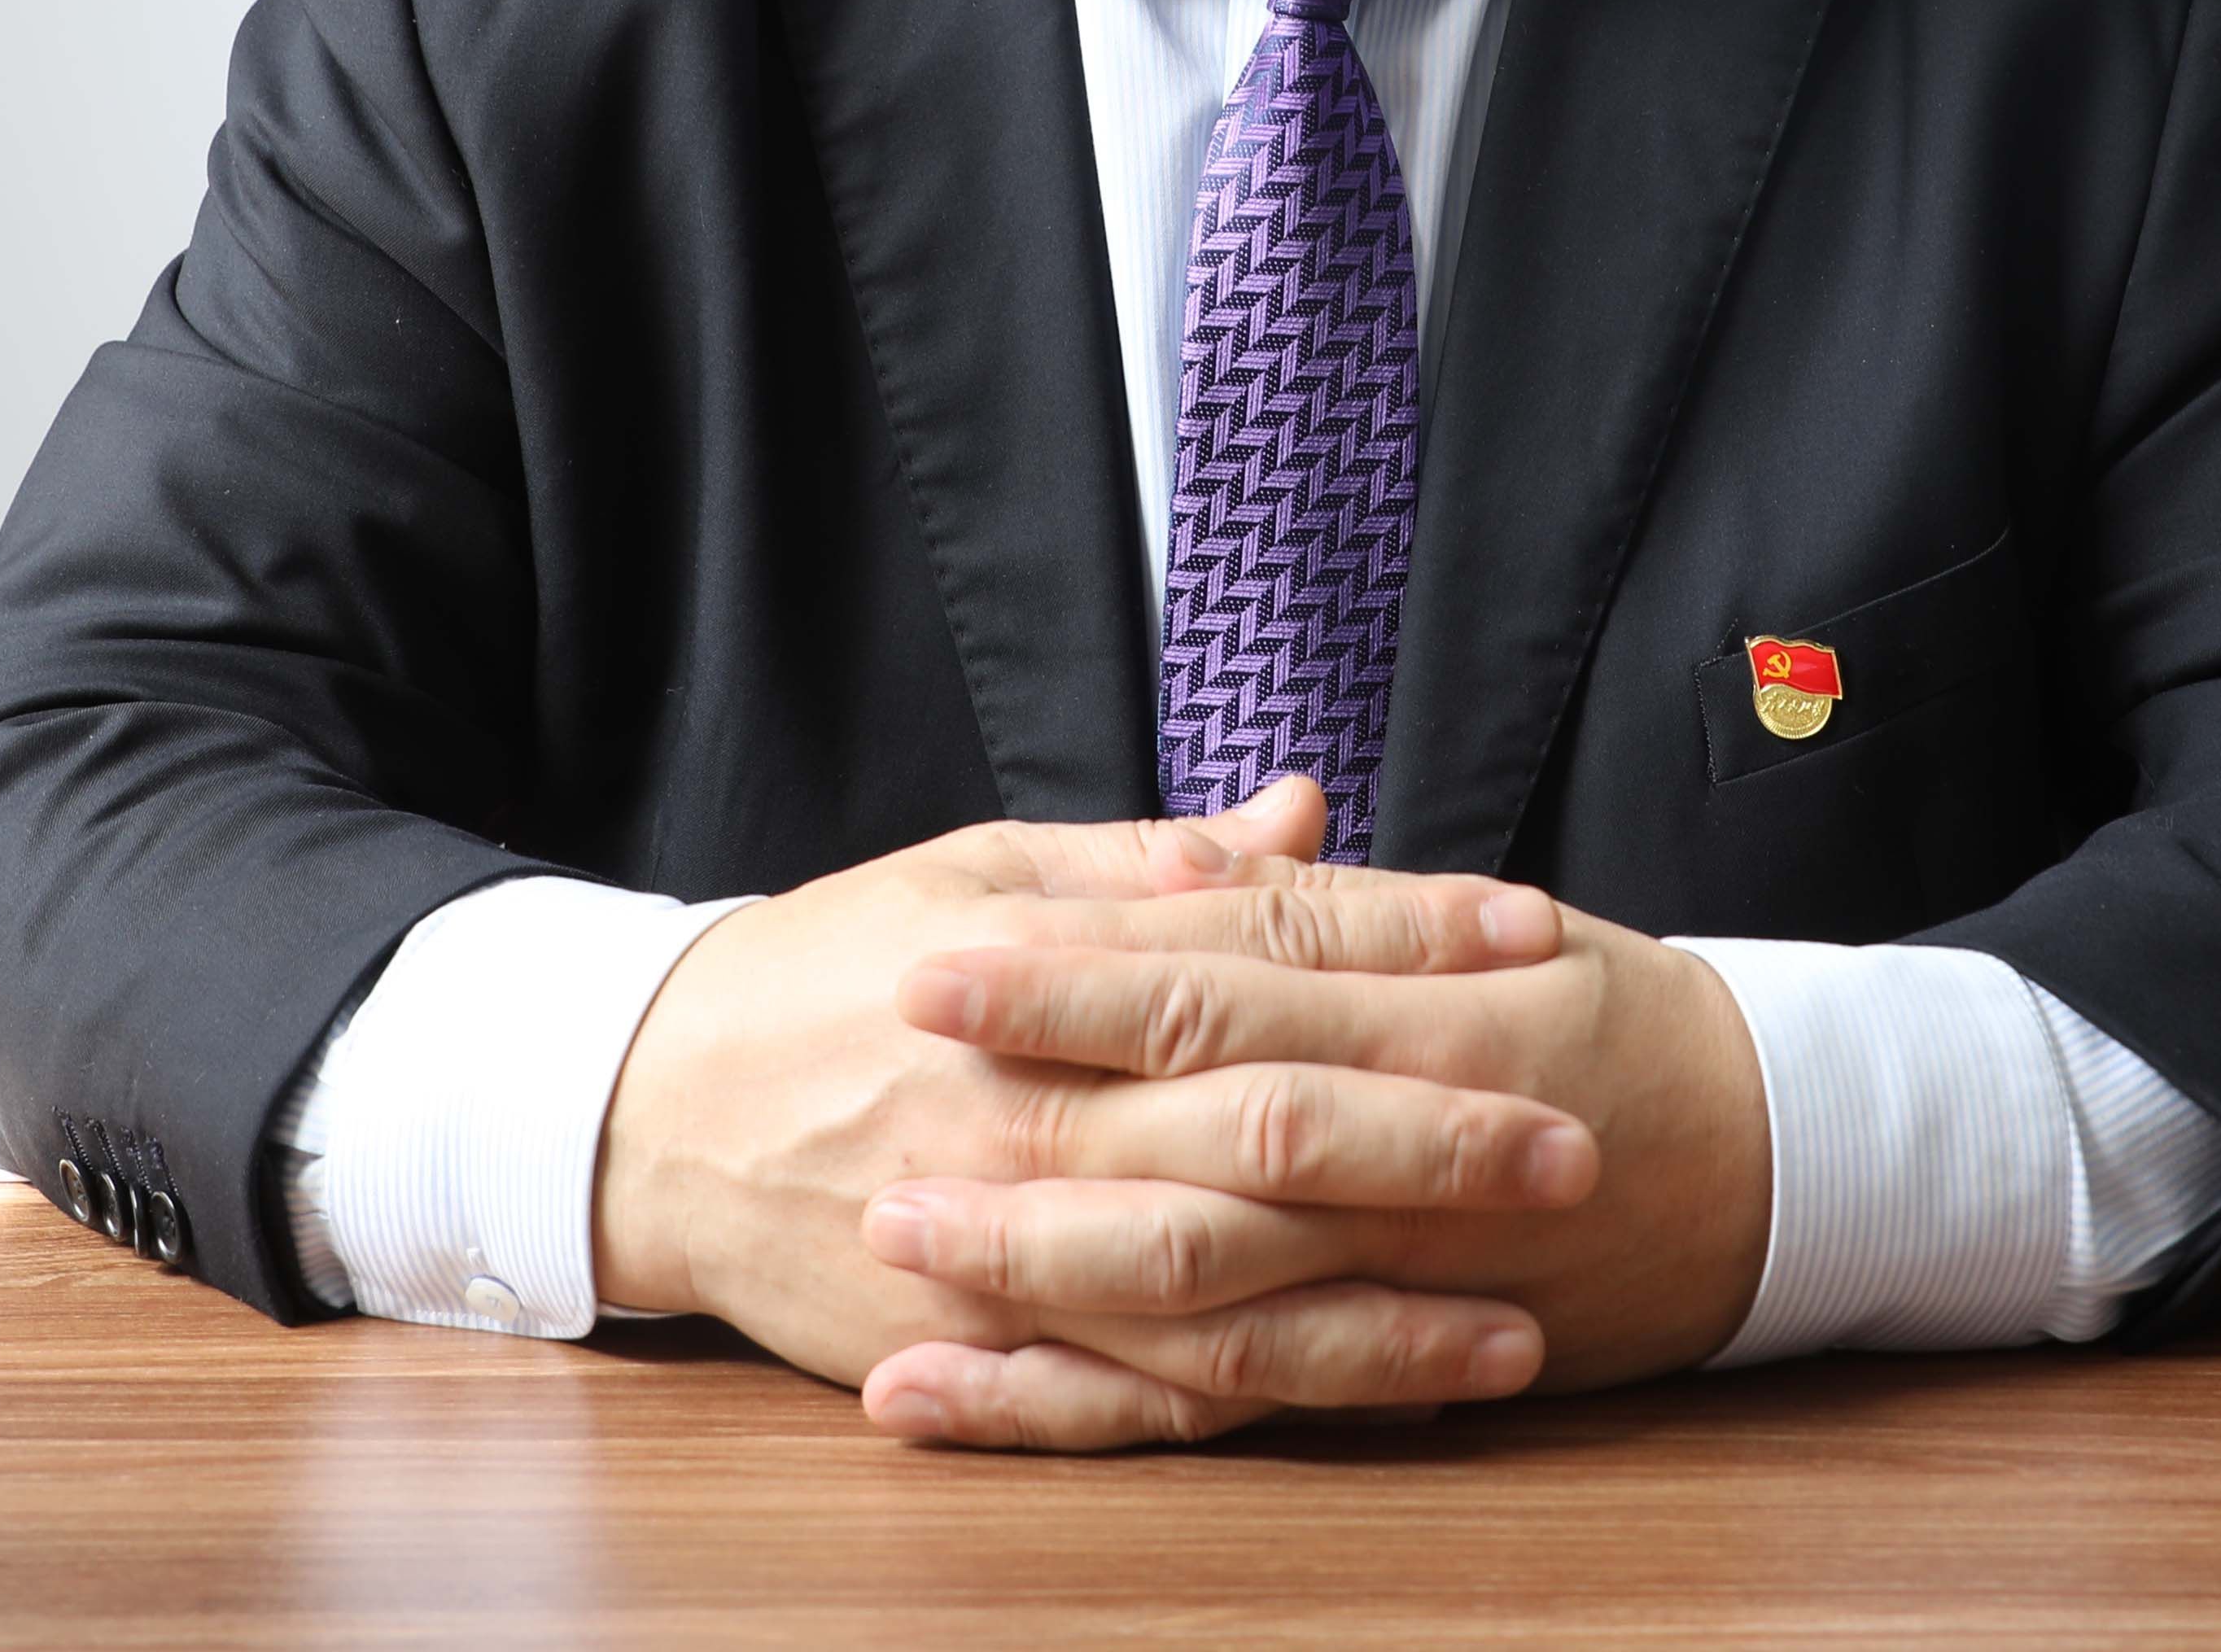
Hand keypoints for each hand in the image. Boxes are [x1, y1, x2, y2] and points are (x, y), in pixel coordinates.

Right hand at [589, 784, 1601, 1438]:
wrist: (643, 1107)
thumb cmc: (825, 970)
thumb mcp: (977, 872)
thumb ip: (1152, 862)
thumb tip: (1305, 816)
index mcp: (1047, 972)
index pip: (1260, 945)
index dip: (1404, 939)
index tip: (1530, 935)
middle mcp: (1041, 1111)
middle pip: (1269, 1127)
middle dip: (1435, 1141)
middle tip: (1577, 1142)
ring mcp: (1012, 1243)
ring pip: (1228, 1294)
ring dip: (1385, 1315)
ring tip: (1522, 1321)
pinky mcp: (981, 1345)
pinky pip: (1142, 1393)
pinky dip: (1266, 1405)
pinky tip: (1377, 1399)